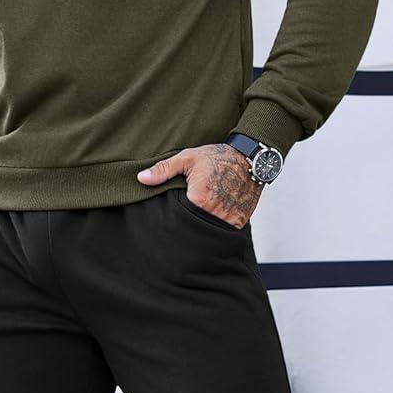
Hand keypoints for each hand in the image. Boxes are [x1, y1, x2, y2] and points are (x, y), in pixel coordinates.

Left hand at [137, 143, 262, 228]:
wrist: (251, 159)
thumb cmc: (219, 157)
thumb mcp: (188, 158)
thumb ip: (163, 169)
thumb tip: (141, 179)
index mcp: (199, 200)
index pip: (179, 219)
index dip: (172, 219)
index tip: (168, 220)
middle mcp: (215, 214)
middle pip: (192, 229)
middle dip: (184, 228)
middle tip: (177, 227)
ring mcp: (229, 220)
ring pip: (207, 234)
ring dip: (200, 231)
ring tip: (192, 227)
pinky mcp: (239, 223)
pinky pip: (223, 233)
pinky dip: (215, 230)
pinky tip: (208, 226)